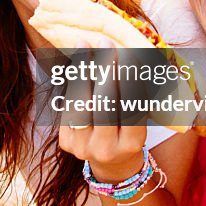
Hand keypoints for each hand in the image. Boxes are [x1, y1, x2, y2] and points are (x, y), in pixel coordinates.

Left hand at [57, 36, 145, 180]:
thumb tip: (133, 55)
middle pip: (104, 106)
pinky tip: (77, 61)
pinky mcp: (65, 142)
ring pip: (80, 104)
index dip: (130, 83)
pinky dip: (73, 81)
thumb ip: (135, 96)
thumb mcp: (139, 120)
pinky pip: (68, 106)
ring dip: (82, 70)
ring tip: (84, 45)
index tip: (130, 56)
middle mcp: (106, 150)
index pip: (131, 111)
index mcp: (131, 145)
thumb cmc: (129, 132)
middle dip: (105, 72)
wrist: (110, 161)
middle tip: (105, 44)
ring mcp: (83, 148)